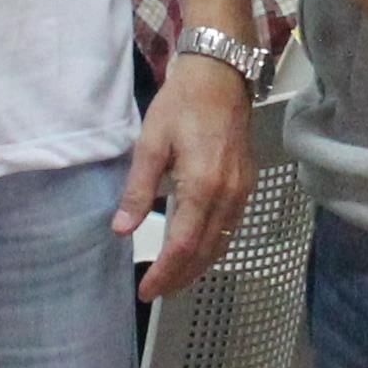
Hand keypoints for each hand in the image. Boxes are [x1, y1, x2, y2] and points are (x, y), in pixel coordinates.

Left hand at [120, 54, 254, 296]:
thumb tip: (121, 229)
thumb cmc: (181, 104)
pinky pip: (231, 228)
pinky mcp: (246, 185)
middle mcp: (228, 195)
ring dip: (197, 267)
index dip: (165, 273)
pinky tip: (195, 250)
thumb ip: (138, 190)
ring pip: (222, 244)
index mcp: (203, 186)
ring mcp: (241, 191)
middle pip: (205, 253)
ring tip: (172, 279)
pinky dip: (212, 248)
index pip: (183, 246)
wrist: (220, 75)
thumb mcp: (150, 144)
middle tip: (155, 292)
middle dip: (179, 278)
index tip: (146, 290)